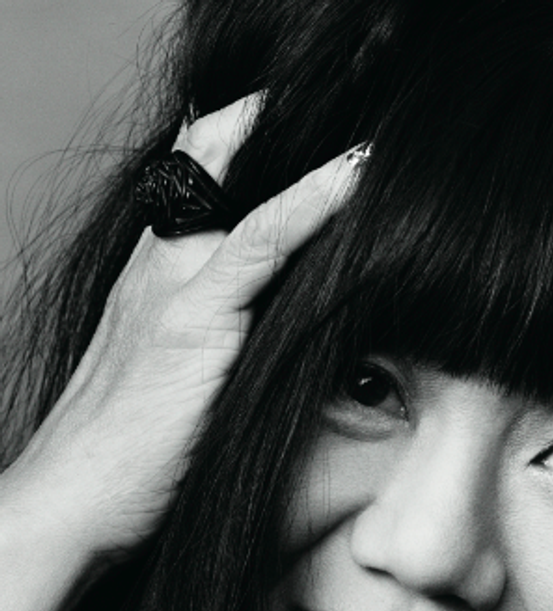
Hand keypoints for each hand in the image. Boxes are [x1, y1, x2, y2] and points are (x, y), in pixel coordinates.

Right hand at [5, 95, 364, 558]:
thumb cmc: (130, 457)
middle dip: (280, 109)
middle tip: (356, 68)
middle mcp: (161, 258)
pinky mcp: (194, 319)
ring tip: (378, 94)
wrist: (74, 502)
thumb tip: (284, 339)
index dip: (254, 132)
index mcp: (156, 270)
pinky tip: (361, 168)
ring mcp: (174, 283)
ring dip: (311, 136)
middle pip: (219, 150)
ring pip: (244, 178)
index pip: (205, 172)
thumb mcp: (180, 381)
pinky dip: (315, 200)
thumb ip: (221, 343)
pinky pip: (264, 240)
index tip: (321, 105)